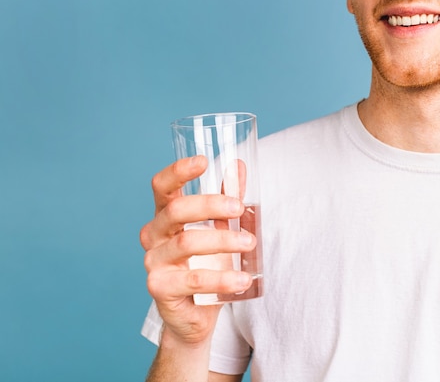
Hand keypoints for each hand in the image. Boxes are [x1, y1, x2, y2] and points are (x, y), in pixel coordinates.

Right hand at [140, 155, 255, 345]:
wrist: (195, 315)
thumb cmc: (205, 265)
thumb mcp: (218, 229)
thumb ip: (227, 200)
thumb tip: (238, 165)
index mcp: (164, 217)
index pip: (162, 187)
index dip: (178, 171)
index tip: (203, 161)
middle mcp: (153, 236)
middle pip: (176, 210)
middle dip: (211, 205)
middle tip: (240, 209)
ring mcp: (154, 263)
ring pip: (187, 242)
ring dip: (223, 240)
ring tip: (250, 243)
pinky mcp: (161, 288)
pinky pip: (194, 279)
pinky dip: (223, 278)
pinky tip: (243, 278)